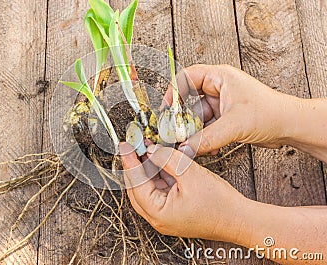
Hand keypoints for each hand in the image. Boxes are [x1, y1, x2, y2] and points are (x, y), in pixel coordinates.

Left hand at [119, 142, 245, 240]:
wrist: (240, 220)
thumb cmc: (220, 204)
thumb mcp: (191, 174)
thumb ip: (168, 160)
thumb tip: (151, 150)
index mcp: (158, 213)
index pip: (135, 183)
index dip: (129, 161)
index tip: (125, 145)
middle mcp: (157, 217)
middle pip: (137, 187)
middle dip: (135, 164)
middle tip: (133, 145)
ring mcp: (165, 215)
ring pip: (148, 187)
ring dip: (147, 168)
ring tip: (146, 148)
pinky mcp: (173, 210)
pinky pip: (160, 189)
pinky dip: (158, 174)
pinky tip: (159, 159)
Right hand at [163, 64, 297, 155]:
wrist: (291, 126)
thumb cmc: (271, 113)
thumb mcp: (234, 125)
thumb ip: (207, 138)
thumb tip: (185, 149)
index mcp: (219, 77)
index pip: (186, 78)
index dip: (172, 93)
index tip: (165, 111)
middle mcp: (218, 88)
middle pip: (188, 100)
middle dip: (182, 119)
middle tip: (174, 133)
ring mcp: (221, 103)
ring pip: (196, 117)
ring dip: (193, 133)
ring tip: (190, 146)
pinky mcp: (224, 118)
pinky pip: (205, 127)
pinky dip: (203, 138)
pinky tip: (205, 148)